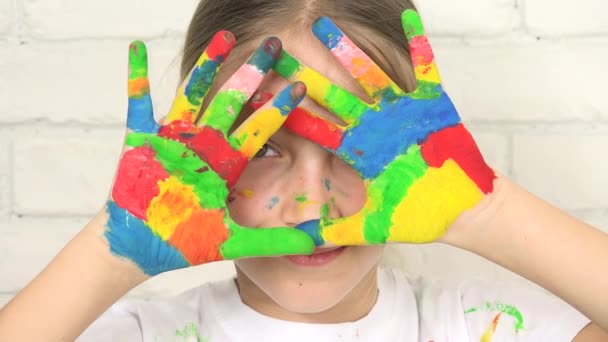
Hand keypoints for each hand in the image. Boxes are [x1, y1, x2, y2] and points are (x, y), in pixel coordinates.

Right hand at [105, 32, 313, 275]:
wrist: (142, 248)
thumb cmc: (185, 242)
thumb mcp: (233, 242)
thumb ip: (272, 242)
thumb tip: (313, 243)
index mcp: (225, 164)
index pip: (257, 130)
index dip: (277, 110)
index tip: (300, 89)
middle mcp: (203, 144)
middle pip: (231, 102)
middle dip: (252, 74)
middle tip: (274, 46)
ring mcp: (172, 139)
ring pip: (193, 95)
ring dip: (206, 65)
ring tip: (225, 37)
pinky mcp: (141, 140)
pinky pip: (138, 104)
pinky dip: (136, 78)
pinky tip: (137, 47)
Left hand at [268, 10, 495, 245]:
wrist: (460, 210)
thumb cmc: (419, 217)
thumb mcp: (374, 226)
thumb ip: (338, 230)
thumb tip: (300, 240)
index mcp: (358, 151)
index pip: (316, 130)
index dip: (289, 115)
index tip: (262, 98)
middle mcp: (374, 127)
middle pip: (333, 95)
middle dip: (305, 74)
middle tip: (276, 50)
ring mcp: (401, 112)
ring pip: (370, 75)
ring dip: (349, 50)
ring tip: (324, 24)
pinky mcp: (432, 104)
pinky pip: (425, 68)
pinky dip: (419, 44)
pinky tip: (408, 18)